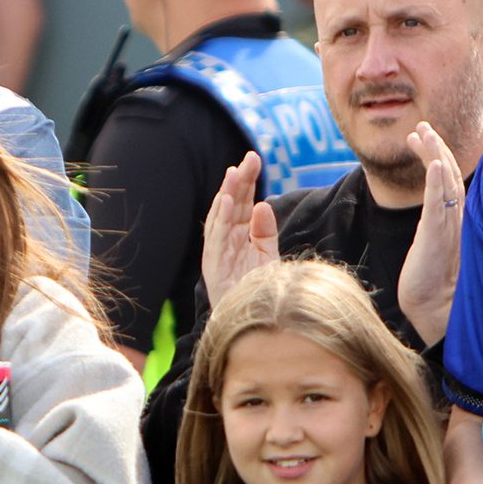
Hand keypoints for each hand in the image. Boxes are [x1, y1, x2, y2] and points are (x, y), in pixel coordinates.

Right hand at [201, 151, 278, 307]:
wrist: (253, 324)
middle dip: (239, 182)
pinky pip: (216, 238)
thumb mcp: (268, 257)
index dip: (248, 183)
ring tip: (235, 174)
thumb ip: (266, 232)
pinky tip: (227, 200)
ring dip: (228, 194)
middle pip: (232, 207)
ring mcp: (218, 254)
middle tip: (249, 159)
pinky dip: (221, 218)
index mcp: (239, 238)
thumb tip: (265, 204)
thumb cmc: (258, 292)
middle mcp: (226, 243)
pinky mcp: (214, 266)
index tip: (254, 160)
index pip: (243, 204)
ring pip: (221, 218)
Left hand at [397, 122, 464, 344]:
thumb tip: (427, 223)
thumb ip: (431, 229)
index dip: (435, 155)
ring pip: (444, 182)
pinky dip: (436, 182)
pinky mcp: (437, 236)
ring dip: (434, 154)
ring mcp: (447, 225)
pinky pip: (438, 204)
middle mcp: (454, 218)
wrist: (433, 308)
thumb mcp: (428, 248)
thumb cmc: (429, 283)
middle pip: (447, 174)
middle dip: (434, 147)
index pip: (445, 180)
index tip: (419, 136)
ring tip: (423, 132)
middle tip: (420, 127)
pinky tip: (433, 163)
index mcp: (451, 219)